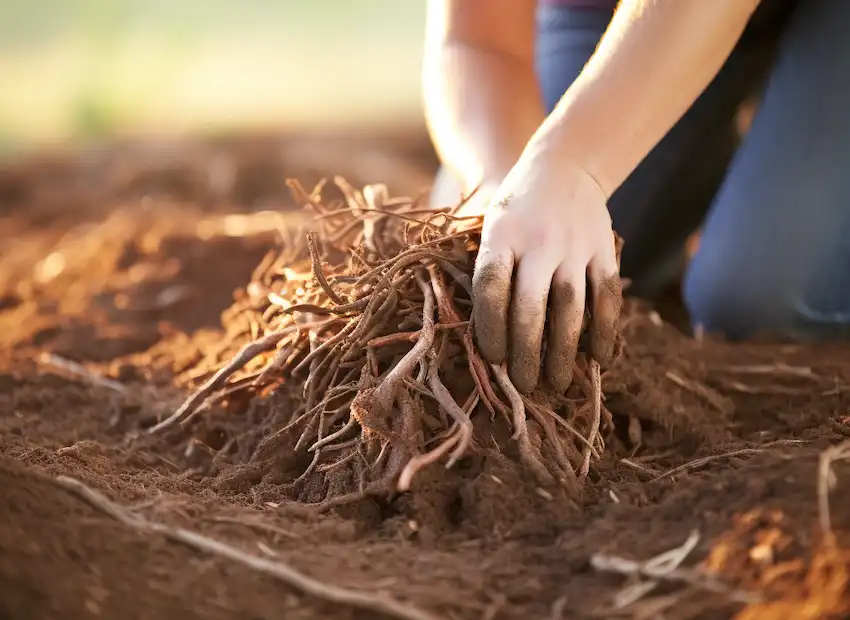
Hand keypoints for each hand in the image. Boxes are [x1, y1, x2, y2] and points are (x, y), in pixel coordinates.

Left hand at [471, 149, 621, 393]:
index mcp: (501, 234)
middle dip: (526, 352)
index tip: (492, 358)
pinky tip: (599, 359)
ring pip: (571, 307)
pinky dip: (604, 331)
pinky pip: (606, 296)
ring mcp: (576, 245)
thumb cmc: (514, 207)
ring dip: (565, 351)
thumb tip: (473, 329)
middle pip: (531, 306)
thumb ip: (484, 266)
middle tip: (523, 386)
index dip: (490, 327)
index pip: (491, 286)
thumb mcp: (488, 223)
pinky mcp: (604, 249)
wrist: (564, 163)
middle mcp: (539, 240)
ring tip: (558, 384)